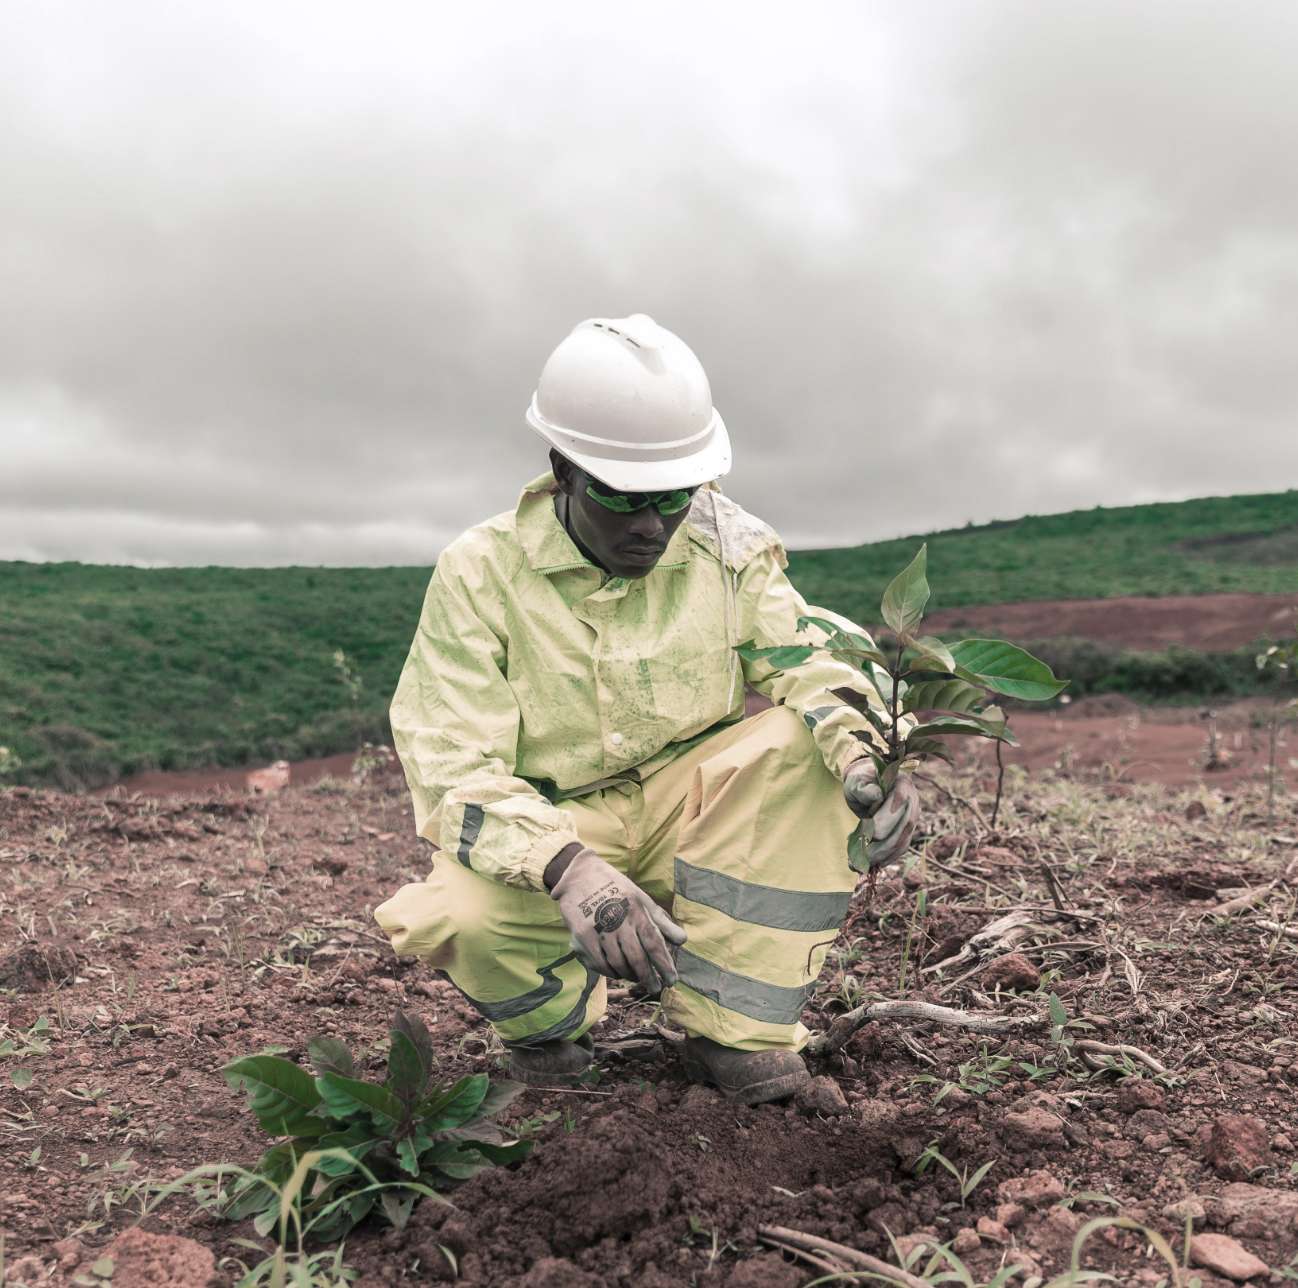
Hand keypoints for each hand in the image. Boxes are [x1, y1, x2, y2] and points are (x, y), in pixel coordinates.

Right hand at [549, 848, 686, 990]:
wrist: (580, 874)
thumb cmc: (616, 887)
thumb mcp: (641, 898)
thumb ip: (661, 921)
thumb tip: (683, 940)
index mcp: (636, 910)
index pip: (654, 943)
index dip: (664, 964)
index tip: (672, 980)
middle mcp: (619, 920)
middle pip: (637, 957)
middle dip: (648, 977)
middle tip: (655, 988)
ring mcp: (600, 929)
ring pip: (619, 962)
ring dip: (630, 975)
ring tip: (637, 979)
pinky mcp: (583, 935)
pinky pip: (600, 962)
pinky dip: (611, 972)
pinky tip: (618, 973)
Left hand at [843, 758, 919, 869]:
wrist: (868, 782)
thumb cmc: (860, 781)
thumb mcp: (856, 781)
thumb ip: (863, 788)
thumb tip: (876, 796)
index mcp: (902, 783)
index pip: (898, 803)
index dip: (886, 821)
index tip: (868, 835)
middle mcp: (912, 800)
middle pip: (903, 826)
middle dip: (883, 845)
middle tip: (862, 858)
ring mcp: (913, 815)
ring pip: (903, 840)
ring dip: (884, 855)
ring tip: (863, 865)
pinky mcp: (907, 829)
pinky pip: (902, 846)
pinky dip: (889, 857)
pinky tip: (875, 864)